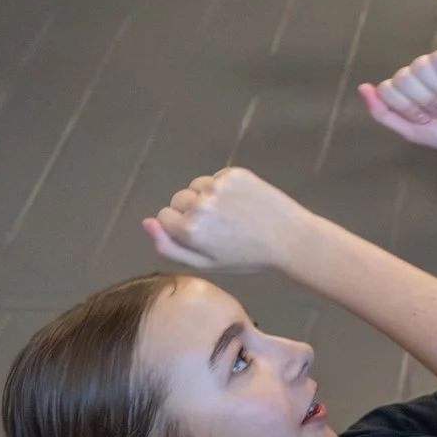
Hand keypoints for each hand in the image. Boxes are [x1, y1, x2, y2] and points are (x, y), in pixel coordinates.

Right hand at [144, 168, 315, 272]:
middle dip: (191, 211)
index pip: (163, 216)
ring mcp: (218, 185)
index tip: (201, 235)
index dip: (180, 227)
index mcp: (189, 229)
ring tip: (231, 214)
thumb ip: (169, 246)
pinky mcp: (235, 173)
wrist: (290, 238)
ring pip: (196, 186)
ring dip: (206, 197)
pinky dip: (223, 187)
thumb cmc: (246, 257)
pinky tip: (241, 201)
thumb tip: (146, 222)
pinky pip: (215, 177)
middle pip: (178, 200)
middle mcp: (200, 203)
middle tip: (219, 226)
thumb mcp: (204, 263)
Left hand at [361, 48, 436, 160]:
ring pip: (419, 68)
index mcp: (406, 89)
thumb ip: (383, 112)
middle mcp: (418, 73)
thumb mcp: (411, 130)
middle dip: (424, 102)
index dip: (408, 109)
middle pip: (401, 78)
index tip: (427, 119)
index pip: (387, 89)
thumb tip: (362, 87)